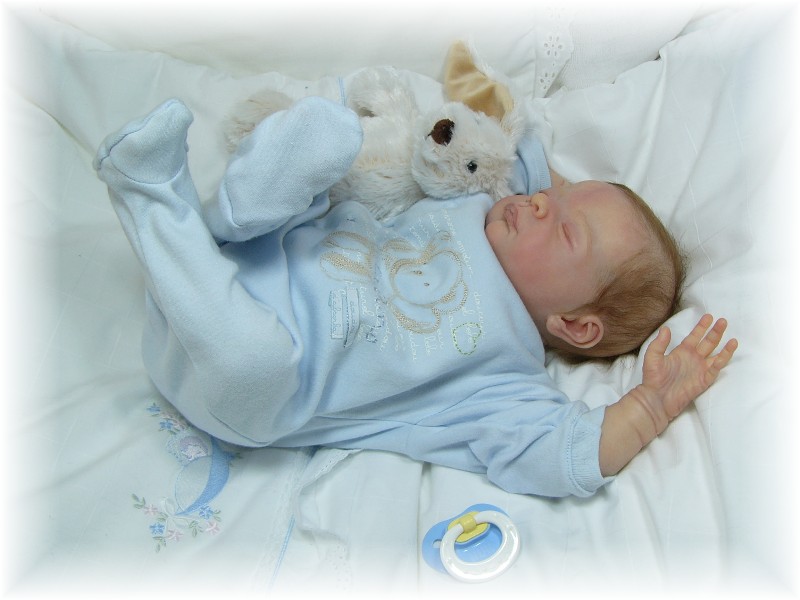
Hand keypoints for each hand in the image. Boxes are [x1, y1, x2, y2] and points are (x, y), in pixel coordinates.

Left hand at [639, 314, 737, 430]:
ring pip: (715, 354)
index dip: (701, 327)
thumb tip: (666, 328)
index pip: (694, 336)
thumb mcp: (653, 357)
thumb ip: (659, 343)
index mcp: (682, 351)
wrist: (657, 398)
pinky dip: (724, 357)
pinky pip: (717, 366)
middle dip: (715, 331)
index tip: (708, 316)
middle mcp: (693, 358)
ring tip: (731, 335)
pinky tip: (730, 348)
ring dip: (723, 344)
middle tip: (723, 320)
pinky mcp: (705, 379)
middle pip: (708, 342)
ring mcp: (700, 368)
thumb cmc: (653, 378)